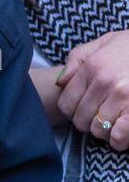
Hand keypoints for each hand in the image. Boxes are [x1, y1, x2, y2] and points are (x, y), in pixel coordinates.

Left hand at [56, 30, 128, 149]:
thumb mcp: (105, 42)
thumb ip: (78, 59)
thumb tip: (60, 83)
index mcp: (93, 67)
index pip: (66, 104)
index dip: (73, 110)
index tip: (84, 107)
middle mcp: (105, 82)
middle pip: (81, 120)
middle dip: (89, 121)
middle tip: (102, 114)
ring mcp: (123, 97)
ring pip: (98, 130)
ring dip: (105, 130)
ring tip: (115, 120)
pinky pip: (118, 137)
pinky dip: (119, 139)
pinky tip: (123, 131)